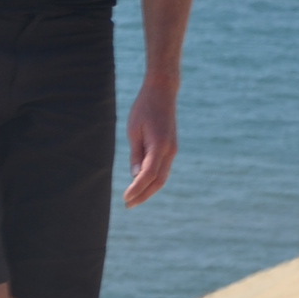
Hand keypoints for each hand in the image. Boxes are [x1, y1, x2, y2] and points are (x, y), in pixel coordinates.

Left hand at [124, 78, 177, 206]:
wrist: (162, 92)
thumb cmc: (144, 108)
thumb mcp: (134, 129)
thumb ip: (136, 153)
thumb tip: (135, 176)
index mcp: (159, 146)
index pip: (148, 175)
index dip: (137, 189)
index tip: (125, 198)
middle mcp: (169, 151)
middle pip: (158, 181)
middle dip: (143, 195)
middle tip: (128, 205)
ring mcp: (172, 150)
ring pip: (162, 177)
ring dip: (149, 190)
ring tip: (133, 198)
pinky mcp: (171, 148)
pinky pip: (163, 169)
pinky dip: (153, 180)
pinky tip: (142, 184)